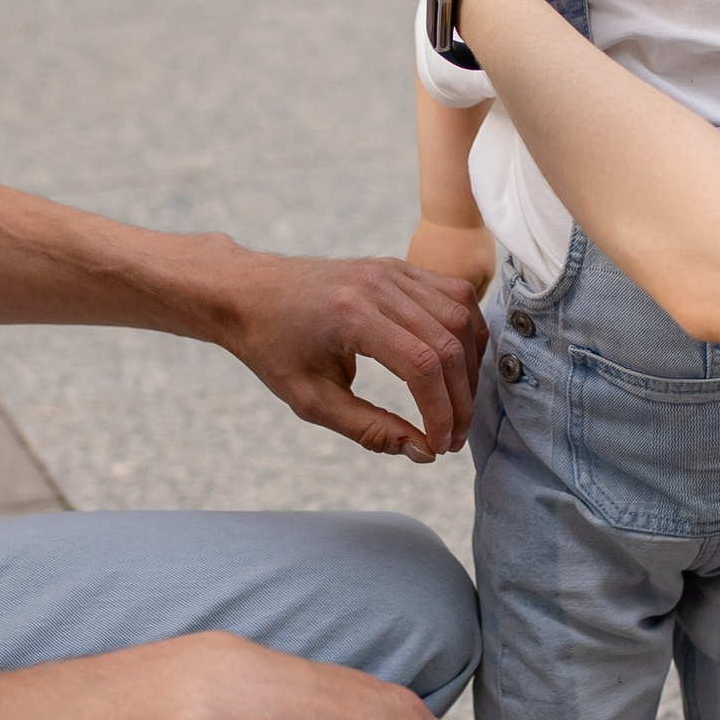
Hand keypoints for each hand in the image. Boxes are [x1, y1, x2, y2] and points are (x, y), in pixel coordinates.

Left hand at [219, 249, 484, 461]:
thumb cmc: (272, 346)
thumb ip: (368, 429)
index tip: (439, 445)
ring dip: (470, 367)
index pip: (422, 365)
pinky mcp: (399, 266)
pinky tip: (458, 365)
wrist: (249, 293)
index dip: (441, 412)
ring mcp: (392, 270)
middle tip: (452, 437)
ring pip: (461, 316)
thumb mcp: (310, 400)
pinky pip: (455, 294)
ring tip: (457, 405)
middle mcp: (378, 285)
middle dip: (461, 399)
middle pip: (449, 343)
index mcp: (351, 314)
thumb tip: (422, 452)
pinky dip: (467, 332)